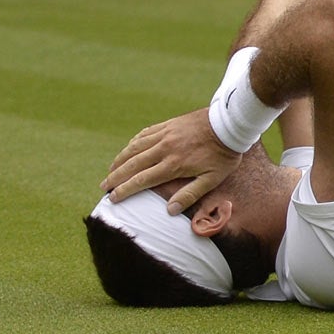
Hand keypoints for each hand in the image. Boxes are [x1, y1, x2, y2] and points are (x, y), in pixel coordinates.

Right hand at [102, 109, 241, 212]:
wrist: (230, 123)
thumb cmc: (224, 154)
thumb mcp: (213, 178)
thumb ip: (190, 194)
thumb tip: (170, 210)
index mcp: (173, 164)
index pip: (141, 180)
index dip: (124, 190)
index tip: (113, 198)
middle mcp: (164, 148)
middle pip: (132, 164)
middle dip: (115, 177)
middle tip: (104, 187)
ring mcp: (165, 134)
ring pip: (134, 148)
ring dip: (120, 160)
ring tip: (111, 170)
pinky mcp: (169, 124)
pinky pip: (145, 133)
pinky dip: (133, 143)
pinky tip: (128, 149)